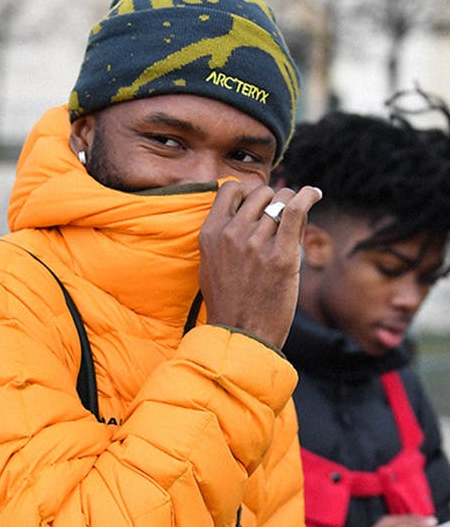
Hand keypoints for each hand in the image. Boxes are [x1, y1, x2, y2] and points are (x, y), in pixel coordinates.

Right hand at [198, 182, 322, 348]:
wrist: (241, 336)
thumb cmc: (229, 305)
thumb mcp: (211, 266)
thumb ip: (223, 238)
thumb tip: (246, 213)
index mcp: (210, 234)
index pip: (231, 189)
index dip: (249, 192)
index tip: (259, 204)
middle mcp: (231, 234)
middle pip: (261, 193)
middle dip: (274, 202)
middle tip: (280, 223)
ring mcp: (256, 244)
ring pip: (282, 200)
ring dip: (292, 207)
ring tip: (294, 225)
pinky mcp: (281, 256)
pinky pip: (296, 209)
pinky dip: (309, 196)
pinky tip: (315, 194)